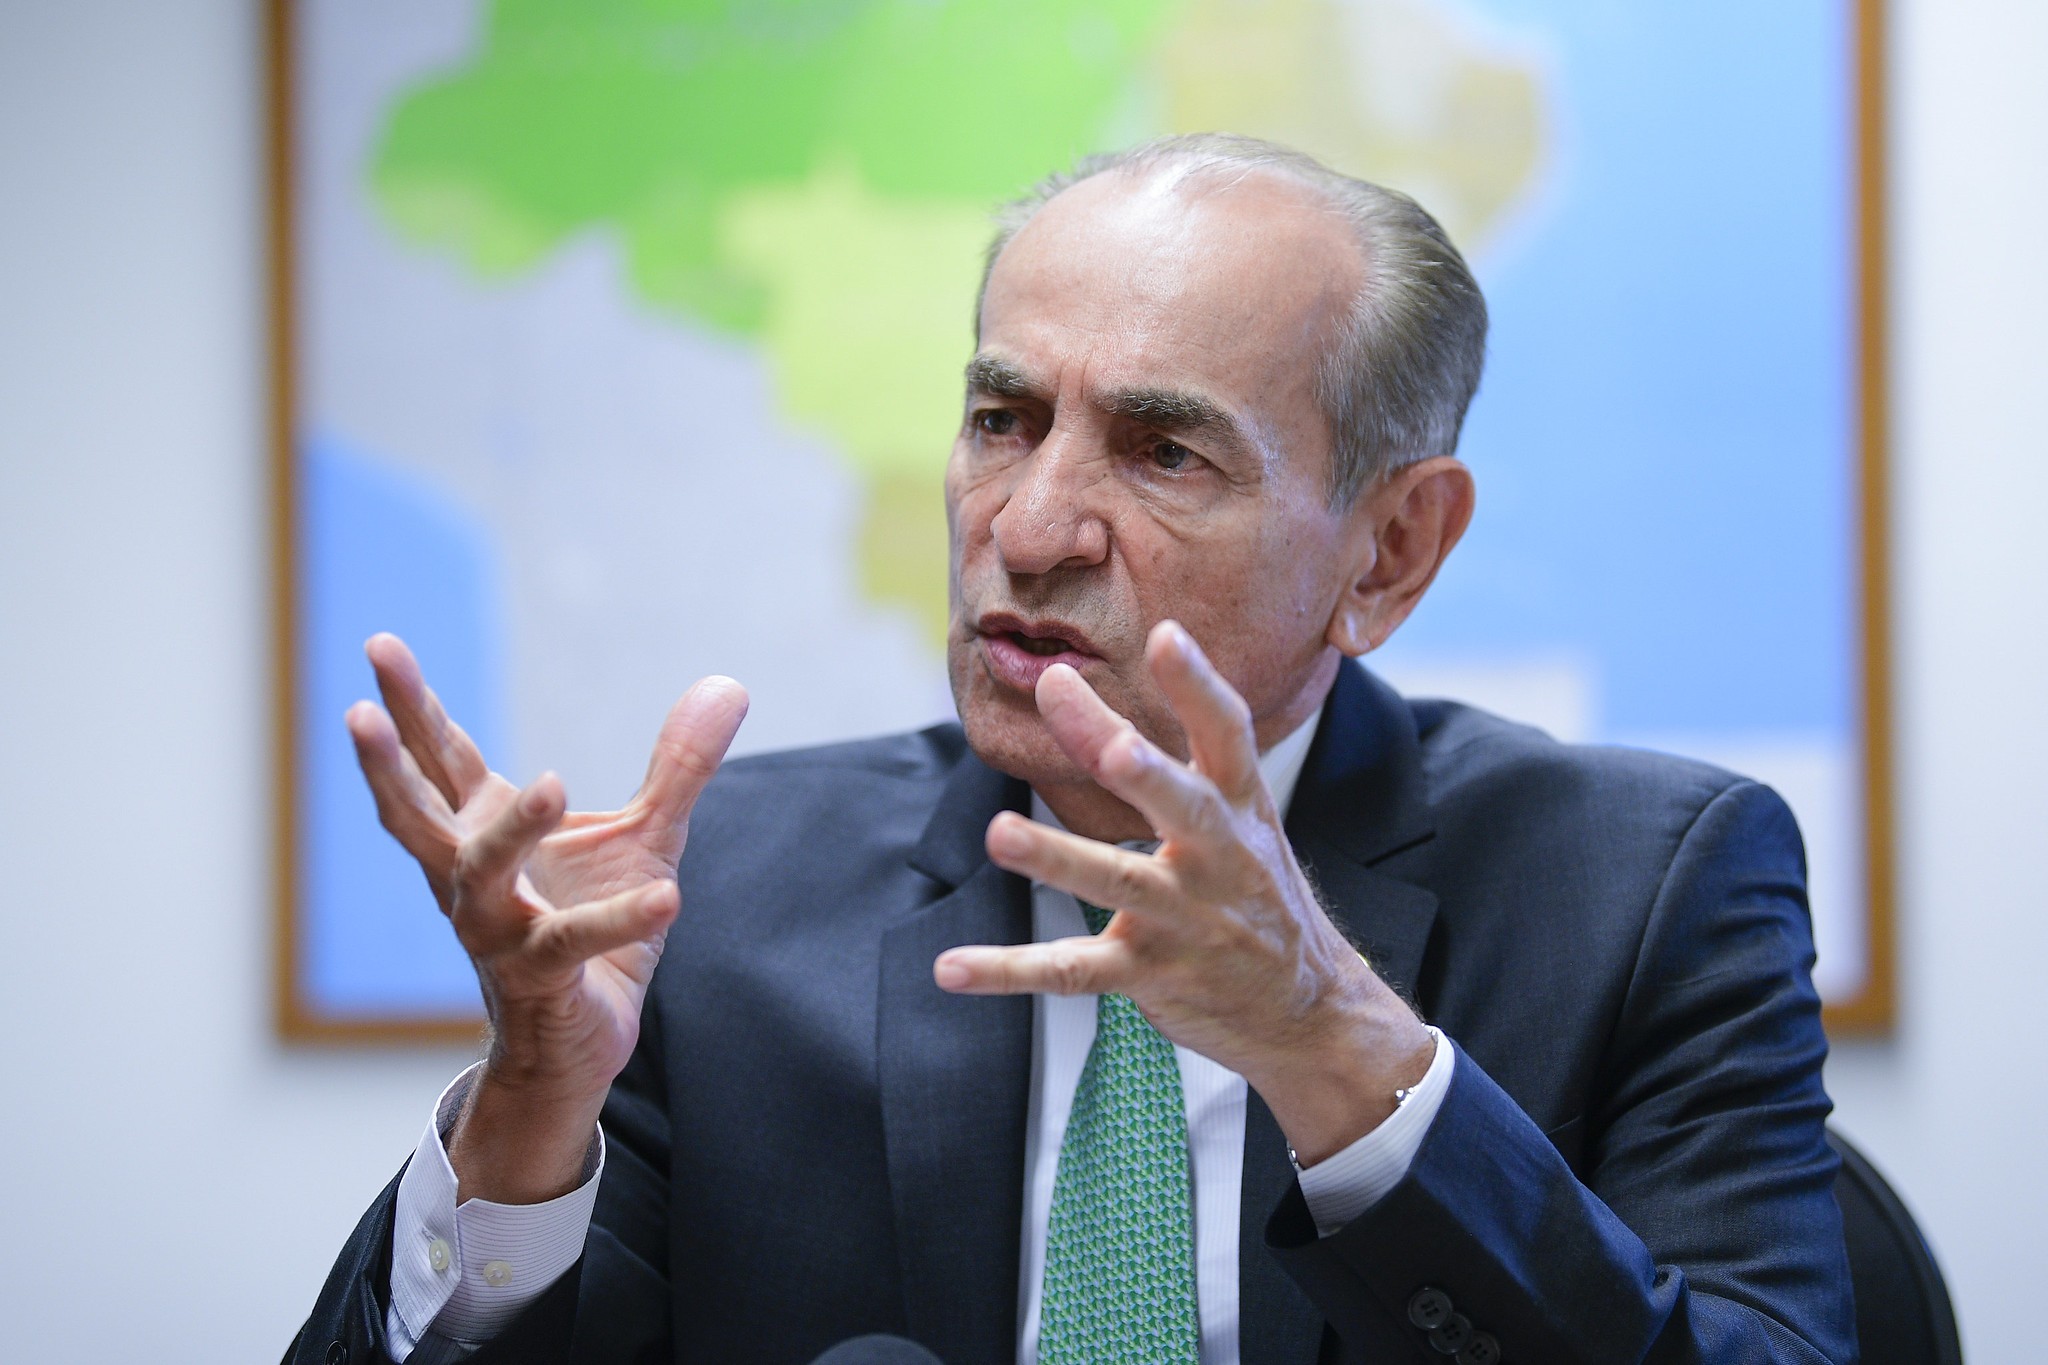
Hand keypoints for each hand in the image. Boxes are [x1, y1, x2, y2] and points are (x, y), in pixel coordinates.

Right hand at [346, 633, 747, 1199]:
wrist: (584, 1038)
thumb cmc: (596, 925)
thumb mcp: (649, 834)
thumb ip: (681, 764)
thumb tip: (729, 683)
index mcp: (482, 832)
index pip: (438, 758)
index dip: (410, 705)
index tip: (378, 645)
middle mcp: (471, 880)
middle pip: (417, 812)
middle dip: (387, 761)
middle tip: (359, 711)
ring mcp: (495, 932)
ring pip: (485, 877)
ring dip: (512, 832)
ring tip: (552, 782)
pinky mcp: (539, 979)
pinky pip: (579, 943)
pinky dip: (623, 918)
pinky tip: (669, 898)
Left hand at [933, 621, 1433, 1164]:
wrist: (1306, 1010)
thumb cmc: (1254, 892)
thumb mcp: (1240, 819)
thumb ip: (1168, 753)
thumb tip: (1077, 678)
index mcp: (1241, 808)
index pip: (1229, 735)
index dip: (1199, 686)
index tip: (1167, 635)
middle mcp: (1218, 857)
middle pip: (1178, 802)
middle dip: (1138, 767)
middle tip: (1098, 734)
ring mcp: (1185, 919)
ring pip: (1115, 882)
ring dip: (1056, 857)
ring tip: (999, 834)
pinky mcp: (1150, 974)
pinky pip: (1070, 971)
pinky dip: (1007, 971)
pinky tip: (951, 968)